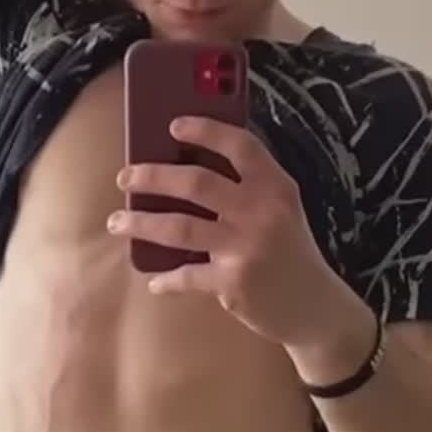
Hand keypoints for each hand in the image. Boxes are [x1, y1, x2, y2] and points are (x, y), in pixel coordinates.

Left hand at [110, 115, 354, 350]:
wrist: (314, 306)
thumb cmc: (290, 253)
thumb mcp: (280, 211)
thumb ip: (247, 189)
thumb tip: (184, 170)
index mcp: (276, 187)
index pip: (240, 146)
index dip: (205, 130)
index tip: (173, 125)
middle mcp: (262, 212)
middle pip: (197, 183)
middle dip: (152, 177)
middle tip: (125, 177)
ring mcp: (246, 248)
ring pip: (180, 227)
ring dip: (141, 223)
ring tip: (117, 222)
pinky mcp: (233, 283)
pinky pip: (187, 276)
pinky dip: (166, 280)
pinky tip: (154, 281)